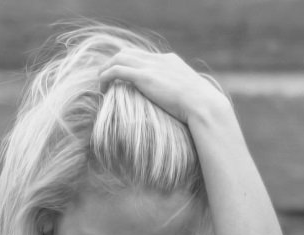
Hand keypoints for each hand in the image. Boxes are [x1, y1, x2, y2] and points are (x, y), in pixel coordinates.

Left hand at [99, 49, 229, 124]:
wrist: (203, 105)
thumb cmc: (199, 108)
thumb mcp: (188, 98)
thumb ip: (177, 97)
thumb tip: (176, 112)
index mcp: (169, 61)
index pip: (142, 56)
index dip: (128, 65)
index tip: (120, 80)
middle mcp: (159, 59)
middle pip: (128, 53)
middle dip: (113, 64)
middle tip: (105, 81)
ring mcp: (152, 66)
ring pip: (119, 58)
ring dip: (106, 70)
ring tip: (100, 86)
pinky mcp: (145, 77)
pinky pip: (117, 70)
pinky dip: (106, 76)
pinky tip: (102, 88)